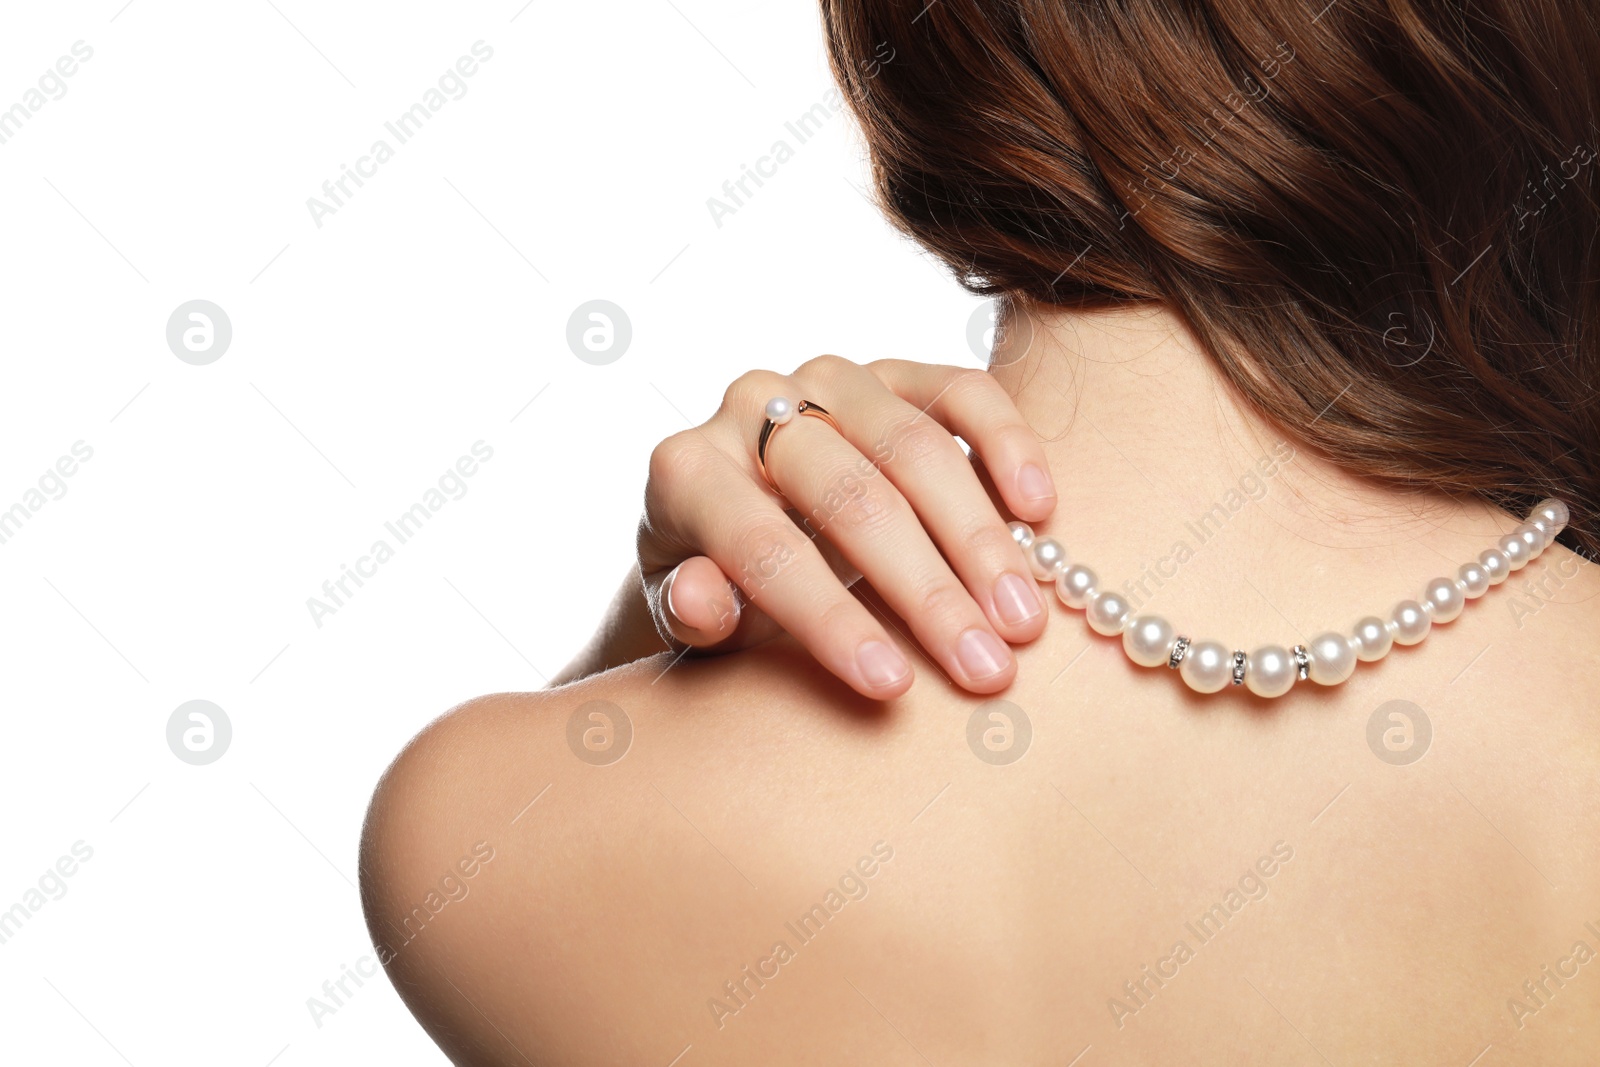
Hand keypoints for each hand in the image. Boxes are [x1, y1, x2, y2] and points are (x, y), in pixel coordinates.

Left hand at [638, 355, 1057, 698]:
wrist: (737, 521)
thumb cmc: (718, 585)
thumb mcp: (685, 616)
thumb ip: (690, 611)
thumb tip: (704, 600)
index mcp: (686, 470)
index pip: (761, 545)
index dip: (828, 619)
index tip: (892, 686)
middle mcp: (752, 406)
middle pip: (850, 495)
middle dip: (925, 590)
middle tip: (985, 667)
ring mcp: (826, 381)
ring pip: (914, 445)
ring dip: (980, 539)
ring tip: (1023, 620)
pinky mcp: (894, 371)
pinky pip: (959, 390)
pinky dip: (1006, 443)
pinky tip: (1041, 508)